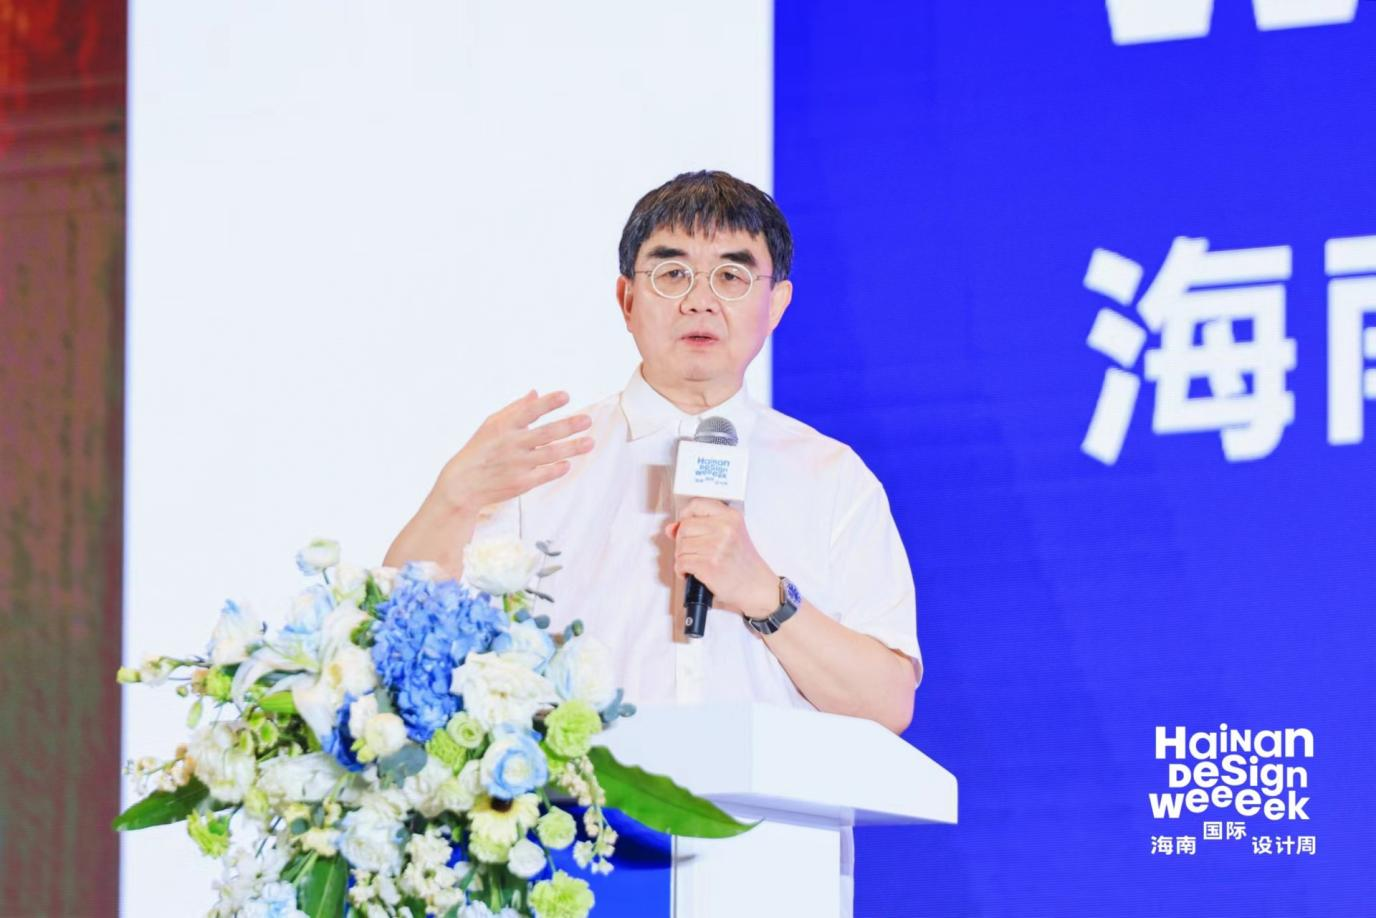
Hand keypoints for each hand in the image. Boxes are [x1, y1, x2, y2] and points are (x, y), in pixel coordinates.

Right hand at [431, 390, 593, 513]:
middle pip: (546, 433)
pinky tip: (569, 463)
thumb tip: (536, 393)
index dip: (548, 403)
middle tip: (587, 420)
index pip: (529, 411)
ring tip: (590, 442)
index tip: (566, 396)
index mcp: (504, 427)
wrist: (463, 484)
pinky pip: (544, 474)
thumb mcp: (491, 425)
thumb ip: (515, 409)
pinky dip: (557, 469)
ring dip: (572, 448)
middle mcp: (512, 444)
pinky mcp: (521, 483)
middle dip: (568, 426)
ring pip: (551, 454)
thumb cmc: (480, 450)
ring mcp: (517, 465)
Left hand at [664, 498, 778, 617]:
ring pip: (680, 547)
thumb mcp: (729, 536)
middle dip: (682, 542)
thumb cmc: (743, 564)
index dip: (685, 515)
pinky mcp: (709, 565)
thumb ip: (701, 528)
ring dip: (682, 558)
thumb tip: (671, 528)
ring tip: (694, 563)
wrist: (757, 587)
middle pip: (684, 527)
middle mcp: (725, 529)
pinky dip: (681, 570)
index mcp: (731, 517)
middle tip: (691, 551)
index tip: (683, 525)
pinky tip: (691, 573)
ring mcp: (717, 547)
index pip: (697, 505)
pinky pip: (681, 563)